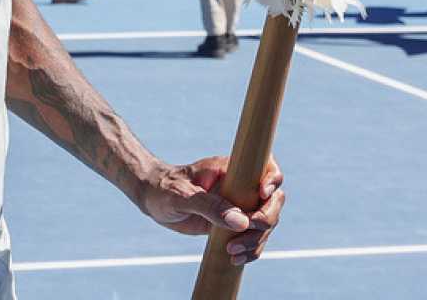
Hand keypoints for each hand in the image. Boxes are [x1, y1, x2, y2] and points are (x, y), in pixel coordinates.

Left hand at [141, 156, 284, 264]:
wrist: (153, 199)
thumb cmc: (165, 188)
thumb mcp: (182, 195)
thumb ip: (209, 205)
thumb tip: (241, 222)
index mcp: (230, 169)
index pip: (265, 167)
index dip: (272, 180)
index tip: (262, 194)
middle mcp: (240, 186)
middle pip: (273, 200)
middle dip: (266, 219)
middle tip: (247, 230)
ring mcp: (240, 205)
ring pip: (266, 223)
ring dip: (256, 240)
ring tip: (233, 252)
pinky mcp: (234, 224)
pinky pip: (253, 238)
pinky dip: (251, 250)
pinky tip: (235, 258)